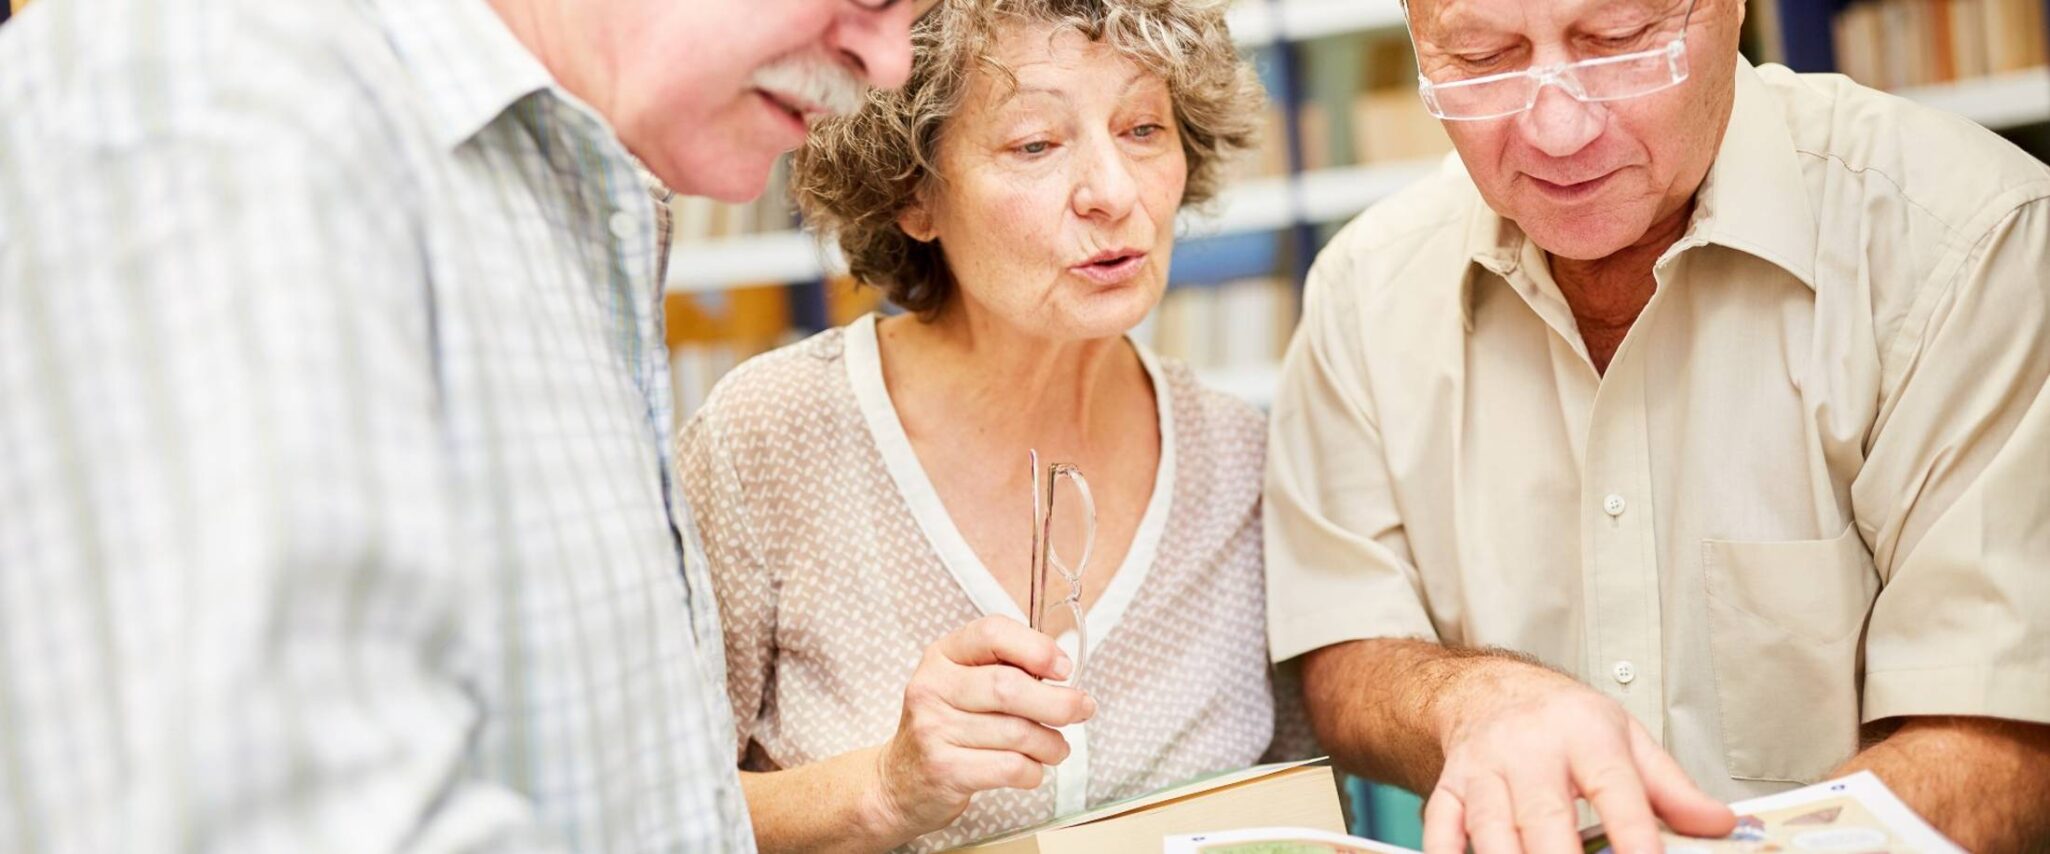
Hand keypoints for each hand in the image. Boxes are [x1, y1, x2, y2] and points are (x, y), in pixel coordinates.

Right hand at [865, 616, 1095, 838]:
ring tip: (1056, 747)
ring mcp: (934, 730)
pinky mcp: (944, 770)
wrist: (898, 783)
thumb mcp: (962, 685)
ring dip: (1051, 743)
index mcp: (942, 656)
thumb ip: (1004, 670)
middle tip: (1081, 709)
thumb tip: (1063, 673)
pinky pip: (1009, 767)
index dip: (1036, 648)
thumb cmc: (946, 728)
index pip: (992, 633)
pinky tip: (1031, 769)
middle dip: (1058, 702)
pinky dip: (1033, 770)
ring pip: (1017, 732)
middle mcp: (932, 688)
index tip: (1062, 668)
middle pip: (1009, 687)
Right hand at [1422, 658, 1735, 853]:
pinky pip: (1441, 827)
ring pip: (1491, 828)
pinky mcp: (1450, 788)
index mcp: (1586, 735)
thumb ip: (1672, 789)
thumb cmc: (1564, 722)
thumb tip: (1720, 826)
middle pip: (1546, 817)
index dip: (1635, 835)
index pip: (1616, 791)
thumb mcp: (1627, 740)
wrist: (1489, 690)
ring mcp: (1484, 770)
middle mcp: (1530, 750)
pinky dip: (1447, 852)